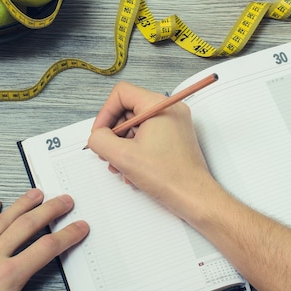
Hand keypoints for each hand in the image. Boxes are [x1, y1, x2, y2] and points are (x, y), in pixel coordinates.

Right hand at [87, 81, 216, 221]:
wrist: (193, 197)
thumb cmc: (170, 177)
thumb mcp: (123, 156)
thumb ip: (100, 140)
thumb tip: (97, 136)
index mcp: (160, 106)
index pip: (122, 93)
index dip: (105, 113)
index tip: (101, 133)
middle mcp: (170, 110)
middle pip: (128, 110)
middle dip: (114, 133)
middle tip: (109, 152)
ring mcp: (174, 124)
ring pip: (136, 126)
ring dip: (123, 146)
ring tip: (121, 166)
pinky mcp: (175, 138)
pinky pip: (147, 136)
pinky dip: (136, 151)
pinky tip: (133, 170)